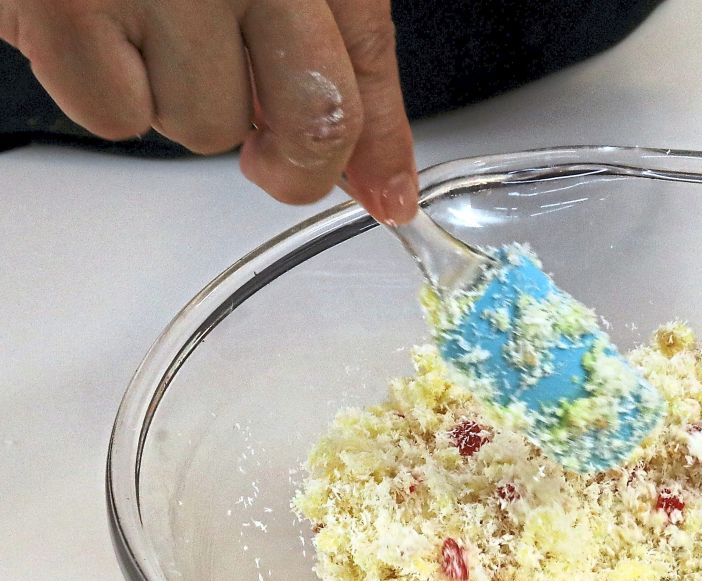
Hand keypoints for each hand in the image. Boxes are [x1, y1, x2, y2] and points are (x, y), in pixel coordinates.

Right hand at [0, 0, 417, 221]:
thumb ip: (329, 51)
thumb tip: (377, 178)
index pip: (368, 53)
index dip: (381, 146)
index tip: (388, 196)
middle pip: (315, 119)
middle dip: (295, 165)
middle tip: (268, 160)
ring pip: (208, 128)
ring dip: (180, 101)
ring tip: (147, 23)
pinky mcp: (68, 5)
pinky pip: (117, 118)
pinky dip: (106, 93)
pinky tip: (99, 26)